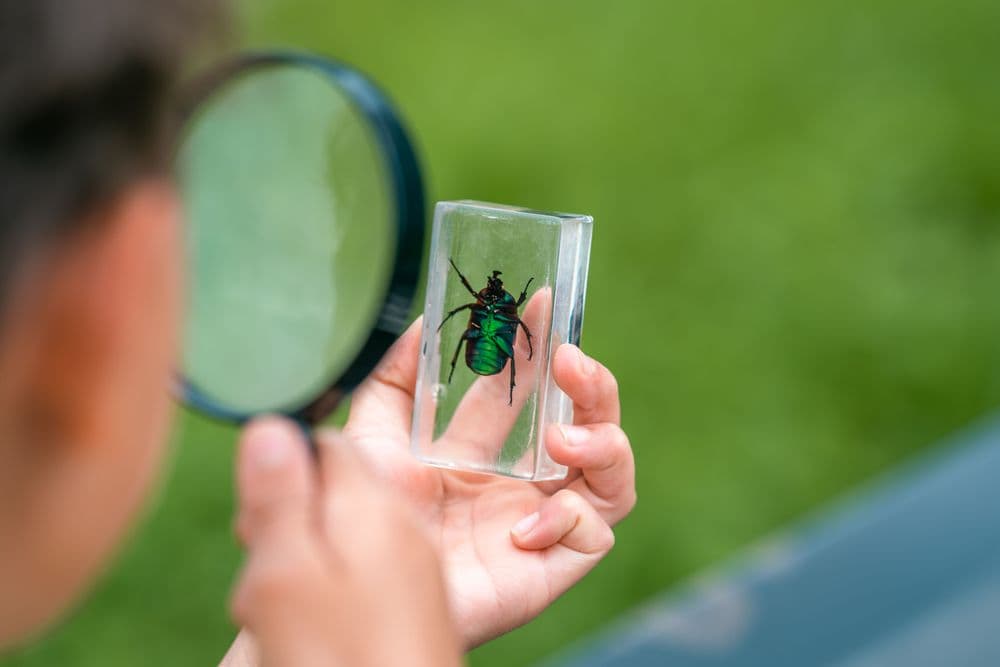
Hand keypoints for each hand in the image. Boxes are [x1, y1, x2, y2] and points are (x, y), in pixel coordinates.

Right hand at [225, 419, 462, 666]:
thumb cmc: (335, 661)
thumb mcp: (286, 574)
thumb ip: (281, 495)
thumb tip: (273, 423)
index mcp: (376, 506)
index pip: (325, 443)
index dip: (282, 467)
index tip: (256, 514)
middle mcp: (405, 527)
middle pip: (334, 491)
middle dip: (288, 522)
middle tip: (265, 575)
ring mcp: (414, 567)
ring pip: (342, 538)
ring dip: (301, 565)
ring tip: (280, 615)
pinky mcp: (413, 604)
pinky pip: (361, 575)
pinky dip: (325, 595)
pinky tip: (308, 634)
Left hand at [342, 317, 635, 647]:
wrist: (356, 585)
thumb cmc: (362, 518)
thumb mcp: (369, 436)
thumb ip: (394, 378)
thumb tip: (422, 324)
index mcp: (484, 452)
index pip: (532, 393)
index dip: (542, 347)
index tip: (543, 302)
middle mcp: (521, 483)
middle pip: (591, 425)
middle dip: (593, 387)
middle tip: (569, 359)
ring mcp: (540, 523)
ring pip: (614, 476)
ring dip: (603, 443)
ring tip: (562, 439)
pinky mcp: (551, 566)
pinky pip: (594, 534)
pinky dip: (570, 517)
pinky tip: (522, 526)